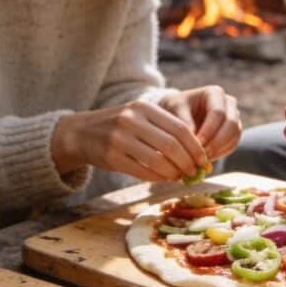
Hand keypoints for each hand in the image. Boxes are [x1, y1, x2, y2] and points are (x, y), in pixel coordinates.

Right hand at [53, 100, 208, 182]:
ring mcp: (120, 139)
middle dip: (188, 162)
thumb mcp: (139, 117)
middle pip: (171, 145)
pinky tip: (164, 179)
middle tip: (195, 172)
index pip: (179, 128)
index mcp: (143, 107)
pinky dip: (159, 178)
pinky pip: (143, 171)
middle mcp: (131, 120)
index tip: (204, 159)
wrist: (81, 133)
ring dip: (174, 173)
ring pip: (158, 161)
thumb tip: (195, 154)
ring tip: (180, 177)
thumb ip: (164, 130)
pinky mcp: (112, 157)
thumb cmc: (119, 127)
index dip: (195, 147)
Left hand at [159, 85, 241, 162]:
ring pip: (234, 136)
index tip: (196, 145)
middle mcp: (228, 103)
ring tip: (201, 159)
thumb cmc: (175, 108)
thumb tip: (195, 139)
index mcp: (215, 93)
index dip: (209, 131)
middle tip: (201, 156)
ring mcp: (233, 118)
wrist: (178, 113)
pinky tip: (206, 159)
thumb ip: (184, 121)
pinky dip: (221, 154)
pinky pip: (232, 145)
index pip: (218, 113)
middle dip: (217, 143)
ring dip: (219, 150)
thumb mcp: (175, 109)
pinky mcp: (233, 132)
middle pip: (232, 125)